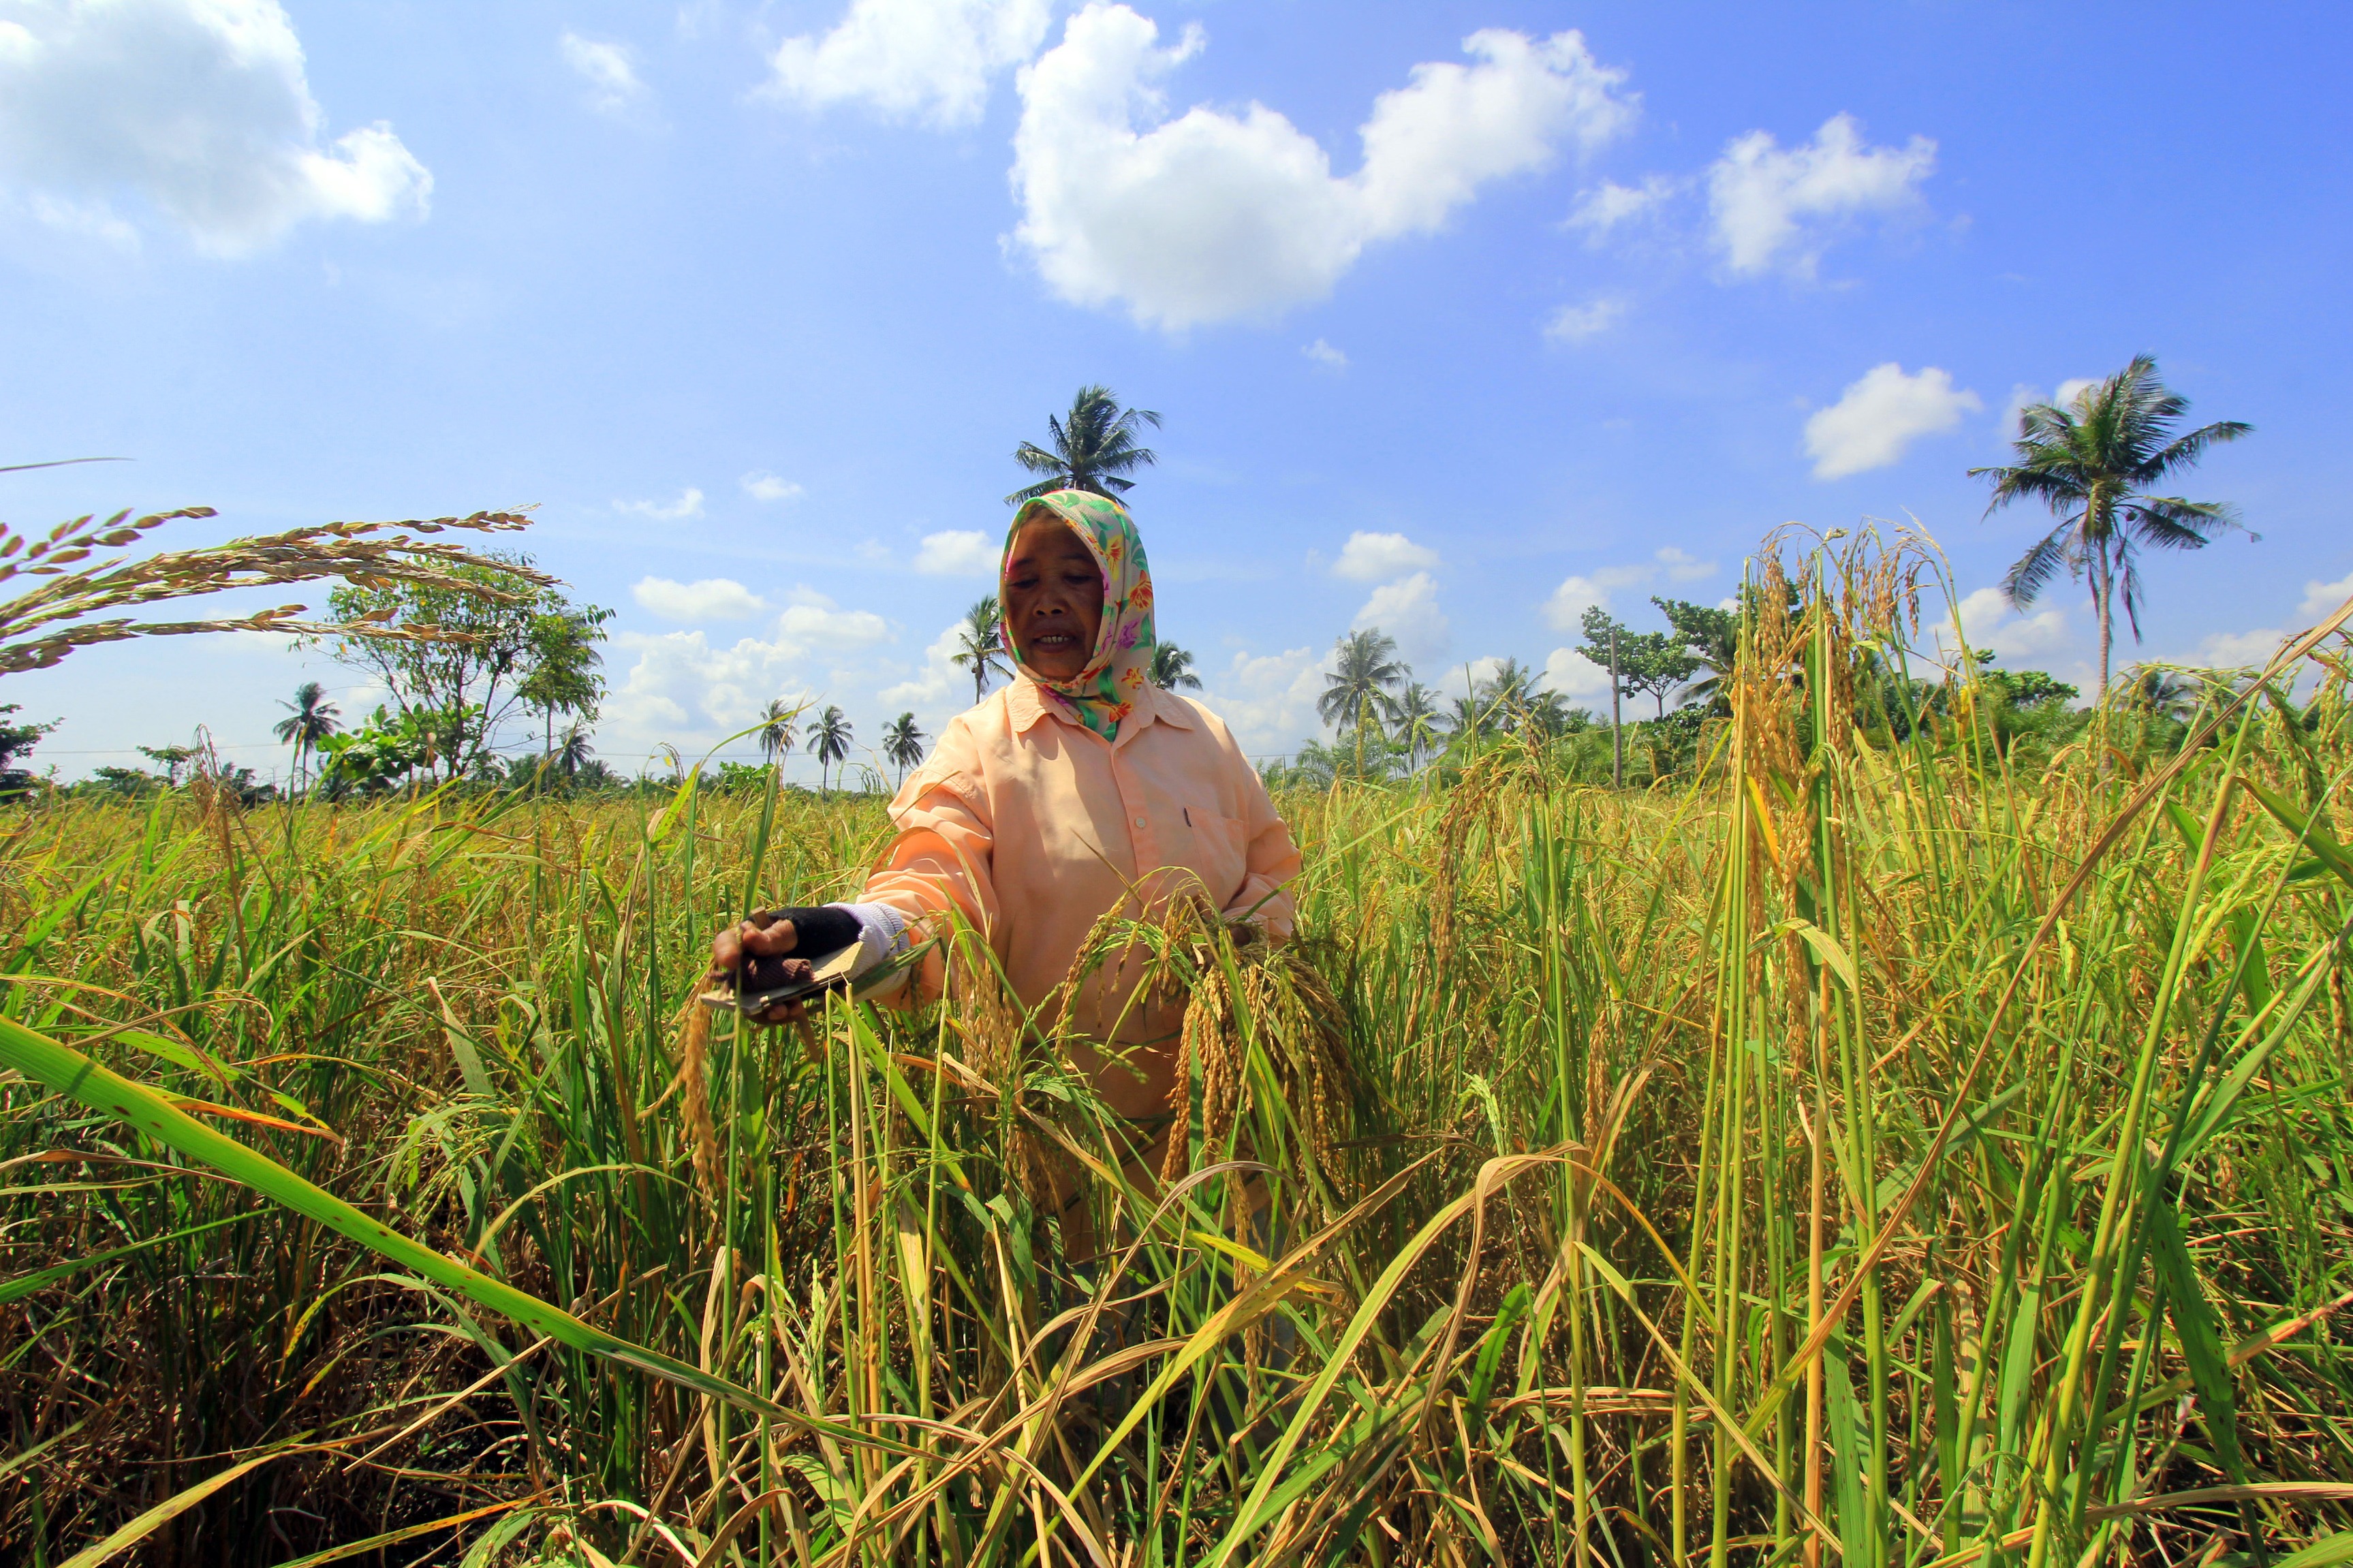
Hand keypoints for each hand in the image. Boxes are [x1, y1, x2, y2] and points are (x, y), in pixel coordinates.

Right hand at [707, 910, 811, 1026]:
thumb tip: (748, 936)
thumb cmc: (791, 935)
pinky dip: (781, 1013)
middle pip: (735, 983)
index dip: (725, 953)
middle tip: (759, 994)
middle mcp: (740, 968)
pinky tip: (794, 1009)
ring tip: (783, 1010)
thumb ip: (771, 936)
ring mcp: (751, 988)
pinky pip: (768, 1012)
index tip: (732, 961)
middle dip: (748, 993)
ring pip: (750, 1004)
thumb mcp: (787, 932)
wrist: (810, 951)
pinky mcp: (766, 1002)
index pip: (724, 944)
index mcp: (739, 942)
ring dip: (766, 1010)